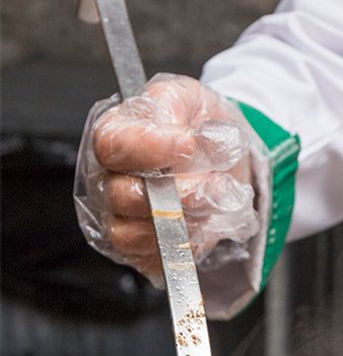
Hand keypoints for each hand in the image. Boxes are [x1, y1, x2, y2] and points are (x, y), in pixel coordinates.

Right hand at [75, 74, 259, 283]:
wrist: (221, 157)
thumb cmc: (196, 125)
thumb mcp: (190, 96)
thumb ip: (176, 105)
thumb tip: (178, 135)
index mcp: (114, 135)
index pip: (113, 145)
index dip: (151, 148)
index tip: (188, 144)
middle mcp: (109, 179)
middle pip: (124, 196)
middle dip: (179, 193)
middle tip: (213, 182)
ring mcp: (120, 218)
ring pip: (136, 233)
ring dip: (186, 222)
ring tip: (214, 202)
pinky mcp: (140, 249)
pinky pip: (151, 259)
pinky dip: (183, 247)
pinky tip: (202, 225)